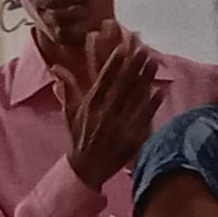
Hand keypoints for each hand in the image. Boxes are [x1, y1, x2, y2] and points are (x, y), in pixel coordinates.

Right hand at [57, 25, 165, 186]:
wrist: (87, 168)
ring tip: (154, 62)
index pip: (103, 80)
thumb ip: (66, 89)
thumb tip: (57, 69)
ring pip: (135, 97)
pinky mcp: (131, 136)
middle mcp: (106, 112)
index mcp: (91, 105)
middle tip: (144, 49)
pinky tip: (161, 90)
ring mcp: (120, 124)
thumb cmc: (79, 137)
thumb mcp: (69, 113)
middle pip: (122, 85)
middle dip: (134, 66)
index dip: (113, 64)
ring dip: (146, 79)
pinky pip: (144, 117)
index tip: (122, 49)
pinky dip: (152, 104)